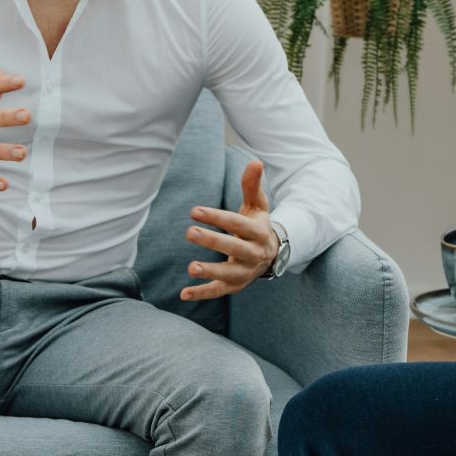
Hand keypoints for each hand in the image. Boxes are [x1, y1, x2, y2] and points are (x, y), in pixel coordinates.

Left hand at [182, 160, 279, 300]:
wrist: (272, 254)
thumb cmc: (257, 225)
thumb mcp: (258, 205)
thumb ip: (252, 185)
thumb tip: (255, 161)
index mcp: (258, 232)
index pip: (237, 224)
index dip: (217, 218)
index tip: (194, 211)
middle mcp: (254, 254)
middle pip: (234, 248)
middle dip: (213, 241)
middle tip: (189, 232)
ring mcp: (245, 272)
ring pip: (228, 274)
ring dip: (210, 272)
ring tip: (191, 267)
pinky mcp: (235, 286)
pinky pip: (218, 292)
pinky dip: (202, 294)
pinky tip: (183, 294)